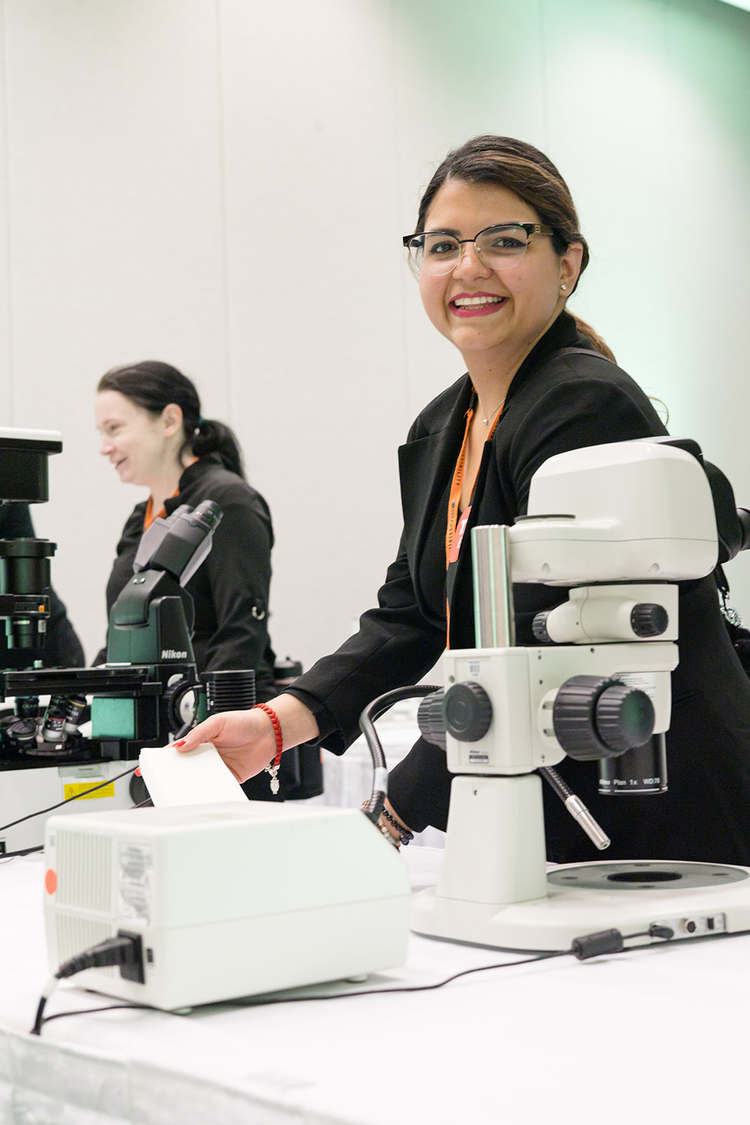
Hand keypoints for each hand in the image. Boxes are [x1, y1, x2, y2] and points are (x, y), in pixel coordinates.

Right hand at [172, 694, 318, 782]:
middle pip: (186, 770)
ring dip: (193, 786)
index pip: (178, 752)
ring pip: (200, 781)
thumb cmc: (244, 722)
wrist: (269, 732)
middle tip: (168, 783)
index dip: (165, 760)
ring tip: (185, 791)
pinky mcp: (230, 778)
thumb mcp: (218, 722)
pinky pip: (218, 787)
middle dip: (177, 777)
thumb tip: (180, 746)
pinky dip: (212, 792)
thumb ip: (199, 734)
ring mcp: (218, 768)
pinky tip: (206, 794)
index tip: (151, 768)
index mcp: (200, 741)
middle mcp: (207, 756)